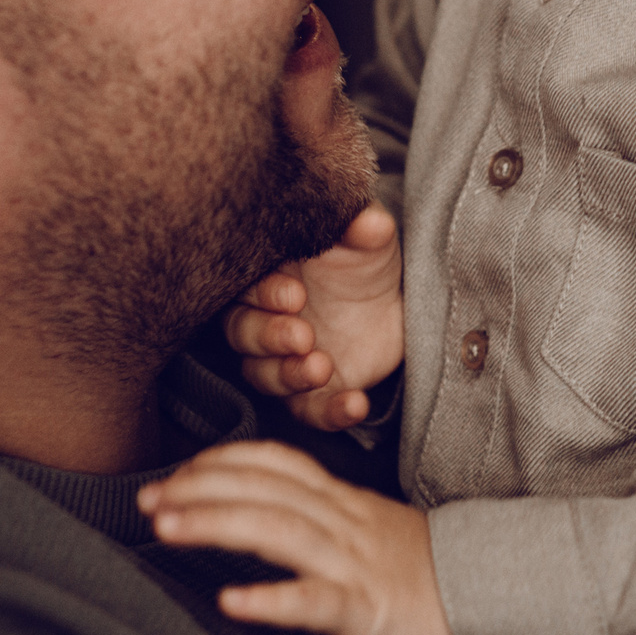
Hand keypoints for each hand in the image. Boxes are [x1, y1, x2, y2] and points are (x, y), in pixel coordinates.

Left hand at [139, 441, 453, 634]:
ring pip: (280, 531)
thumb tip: (257, 515)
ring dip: (217, 523)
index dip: (223, 460)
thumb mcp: (368, 534)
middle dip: (202, 486)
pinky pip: (314, 600)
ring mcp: (355, 564)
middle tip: (148, 497)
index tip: (176, 472)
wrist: (492, 600)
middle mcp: (346, 524)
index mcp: (344, 504)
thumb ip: (318, 521)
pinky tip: (231, 600)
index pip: (278, 464)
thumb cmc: (420, 577)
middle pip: (268, 489)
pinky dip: (271, 597)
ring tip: (166, 527)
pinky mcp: (364, 610)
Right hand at [225, 203, 404, 429]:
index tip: (296, 295)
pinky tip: (355, 405)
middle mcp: (263, 321)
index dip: (264, 295)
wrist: (393, 302)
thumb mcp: (368, 239)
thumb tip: (367, 221)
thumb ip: (362, 227)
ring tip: (321, 367)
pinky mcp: (310, 393)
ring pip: (264, 376)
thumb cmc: (362, 261)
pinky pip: (308, 411)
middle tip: (302, 335)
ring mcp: (283, 361)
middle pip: (243, 335)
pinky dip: (329, 413)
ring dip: (290, 376)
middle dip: (270, 338)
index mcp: (265, 278)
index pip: (244, 289)